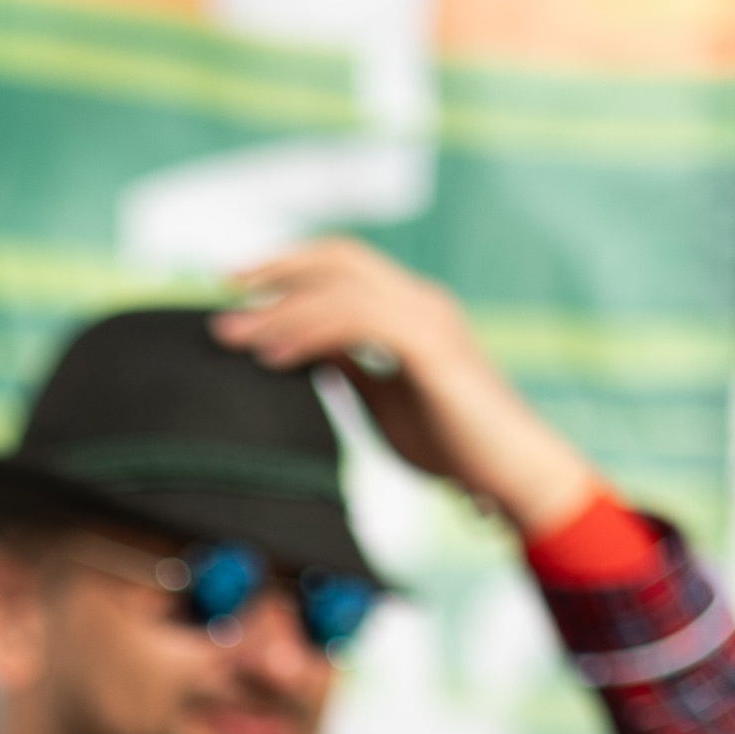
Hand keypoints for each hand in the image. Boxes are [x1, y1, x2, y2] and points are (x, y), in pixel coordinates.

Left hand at [211, 238, 596, 539]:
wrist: (511, 476)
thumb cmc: (455, 447)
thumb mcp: (385, 399)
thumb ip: (350, 368)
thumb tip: (307, 353)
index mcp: (411, 309)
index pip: (343, 264)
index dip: (290, 267)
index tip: (238, 287)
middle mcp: (420, 300)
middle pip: (339, 256)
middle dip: (277, 267)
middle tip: (222, 287)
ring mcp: (428, 318)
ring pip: (340, 287)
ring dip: (280, 308)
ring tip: (235, 335)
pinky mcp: (430, 347)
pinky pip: (356, 321)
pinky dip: (308, 332)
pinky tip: (273, 356)